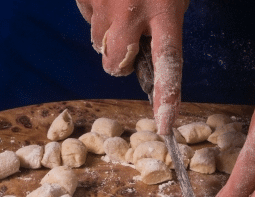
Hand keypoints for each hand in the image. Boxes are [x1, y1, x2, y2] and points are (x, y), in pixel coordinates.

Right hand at [75, 0, 188, 133]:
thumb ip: (164, 24)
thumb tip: (150, 55)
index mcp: (165, 10)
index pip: (168, 63)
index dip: (166, 97)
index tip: (164, 125)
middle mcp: (133, 10)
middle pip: (117, 64)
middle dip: (121, 63)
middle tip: (131, 43)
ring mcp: (105, 3)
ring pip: (98, 43)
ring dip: (109, 35)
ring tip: (121, 8)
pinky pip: (86, 19)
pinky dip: (96, 14)